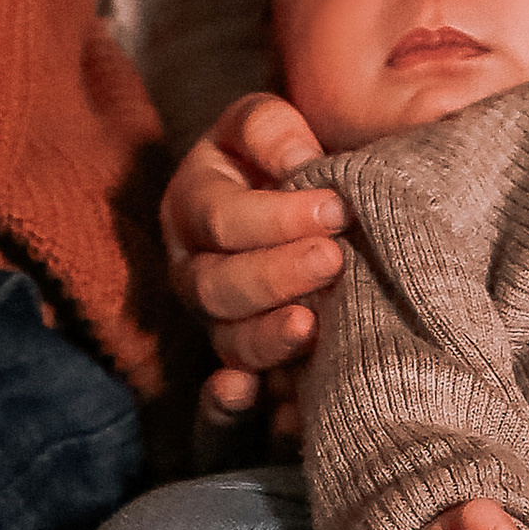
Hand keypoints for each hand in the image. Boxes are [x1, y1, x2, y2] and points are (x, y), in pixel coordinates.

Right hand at [165, 95, 346, 438]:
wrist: (302, 200)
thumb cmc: (287, 155)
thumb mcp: (269, 125)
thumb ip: (271, 131)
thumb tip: (298, 162)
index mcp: (192, 203)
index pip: (220, 217)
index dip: (276, 216)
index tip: (336, 208)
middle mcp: (192, 266)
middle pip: (215, 286)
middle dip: (274, 275)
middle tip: (333, 259)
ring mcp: (213, 320)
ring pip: (226, 341)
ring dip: (267, 338)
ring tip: (312, 327)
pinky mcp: (239, 361)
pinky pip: (228, 395)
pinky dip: (236, 404)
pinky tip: (259, 402)